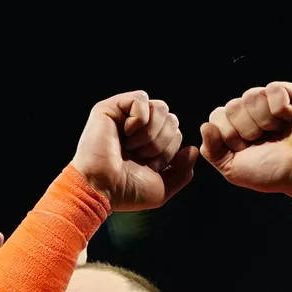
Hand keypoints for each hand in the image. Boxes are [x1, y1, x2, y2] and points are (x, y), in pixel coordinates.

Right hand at [70, 91, 196, 211]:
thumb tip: (192, 150)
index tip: (146, 165)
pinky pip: (141, 99)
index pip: (176, 133)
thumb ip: (182, 173)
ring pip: (160, 108)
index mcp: (147, 144)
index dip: (168, 151)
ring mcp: (123, 117)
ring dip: (150, 133)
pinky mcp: (110, 108)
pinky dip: (138, 119)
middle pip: (171, 118)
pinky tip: (124, 133)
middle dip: (160, 142)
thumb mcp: (161, 189)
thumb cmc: (124, 192)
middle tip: (136, 156)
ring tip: (129, 146)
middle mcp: (136, 128)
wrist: (99, 189)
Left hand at [200, 82, 291, 202]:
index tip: (244, 148)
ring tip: (277, 132)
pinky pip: (273, 88)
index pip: (217, 115)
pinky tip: (289, 119)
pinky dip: (279, 108)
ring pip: (251, 95)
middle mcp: (253, 111)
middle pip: (233, 105)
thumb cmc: (271, 172)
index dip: (228, 134)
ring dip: (263, 120)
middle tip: (263, 141)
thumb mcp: (232, 168)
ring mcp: (273, 101)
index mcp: (236, 126)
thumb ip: (212, 150)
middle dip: (245, 129)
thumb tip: (205, 126)